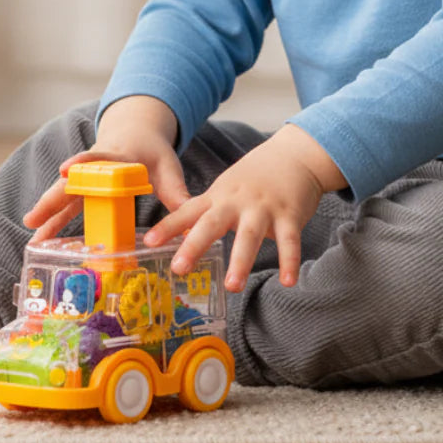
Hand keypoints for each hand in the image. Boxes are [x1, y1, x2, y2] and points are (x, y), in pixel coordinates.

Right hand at [23, 95, 188, 242]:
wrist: (135, 130)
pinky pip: (67, 203)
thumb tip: (190, 220)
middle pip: (72, 182)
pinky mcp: (84, 187)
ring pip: (64, 194)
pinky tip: (41, 237)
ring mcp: (87, 177)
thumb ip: (176, 191)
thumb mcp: (167, 166)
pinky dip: (54, 219)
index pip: (98, 157)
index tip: (66, 169)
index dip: (82, 163)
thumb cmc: (151, 150)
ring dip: (48, 212)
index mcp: (118, 156)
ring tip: (31, 231)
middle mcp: (96, 166)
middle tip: (34, 216)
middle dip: (53, 198)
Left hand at [142, 123, 345, 292]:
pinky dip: (289, 261)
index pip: (188, 212)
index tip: (148, 242)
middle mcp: (237, 202)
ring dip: (240, 261)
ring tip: (232, 286)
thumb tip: (185, 237)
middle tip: (179, 268)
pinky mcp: (289, 215)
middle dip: (195, 245)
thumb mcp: (227, 189)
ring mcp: (263, 208)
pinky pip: (289, 241)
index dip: (168, 227)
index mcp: (218, 197)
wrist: (294, 156)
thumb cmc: (256, 178)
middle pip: (212, 223)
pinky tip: (288, 282)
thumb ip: (209, 211)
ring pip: (250, 235)